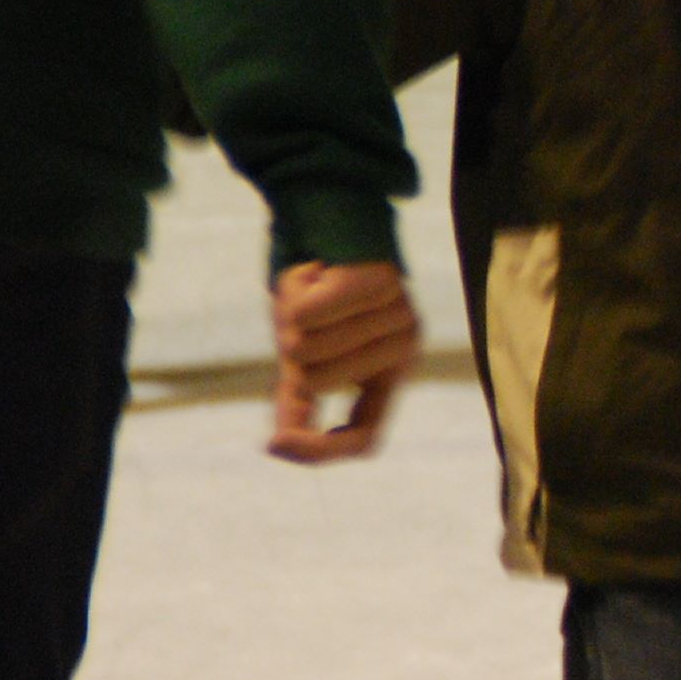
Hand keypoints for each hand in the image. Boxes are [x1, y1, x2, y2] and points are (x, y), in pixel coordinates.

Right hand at [268, 260, 420, 463]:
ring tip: (315, 293)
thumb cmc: (323, 303)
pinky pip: (308, 313)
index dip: (319, 449)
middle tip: (309, 319)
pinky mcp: (381, 283)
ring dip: (291, 318)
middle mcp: (404, 349)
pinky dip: (292, 294)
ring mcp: (400, 316)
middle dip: (292, 355)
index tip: (276, 442)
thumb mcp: (309, 357)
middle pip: (314, 383)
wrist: (344, 230)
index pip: (365, 437)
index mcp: (389, 377)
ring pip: (305, 346)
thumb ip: (299, 403)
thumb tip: (277, 444)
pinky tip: (314, 273)